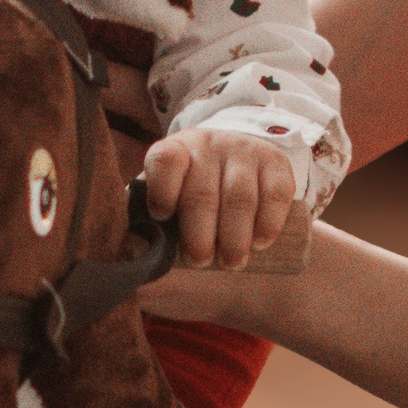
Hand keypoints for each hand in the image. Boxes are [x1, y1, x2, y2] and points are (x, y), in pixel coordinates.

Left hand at [143, 128, 296, 270]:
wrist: (234, 167)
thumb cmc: (190, 194)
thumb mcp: (166, 197)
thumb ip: (146, 223)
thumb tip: (131, 254)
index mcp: (174, 152)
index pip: (165, 161)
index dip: (162, 190)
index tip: (162, 216)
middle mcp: (207, 146)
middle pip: (202, 192)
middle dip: (199, 234)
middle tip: (200, 261)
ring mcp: (243, 151)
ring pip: (240, 197)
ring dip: (235, 236)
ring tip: (231, 262)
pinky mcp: (275, 162)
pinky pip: (275, 192)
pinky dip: (268, 222)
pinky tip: (260, 242)